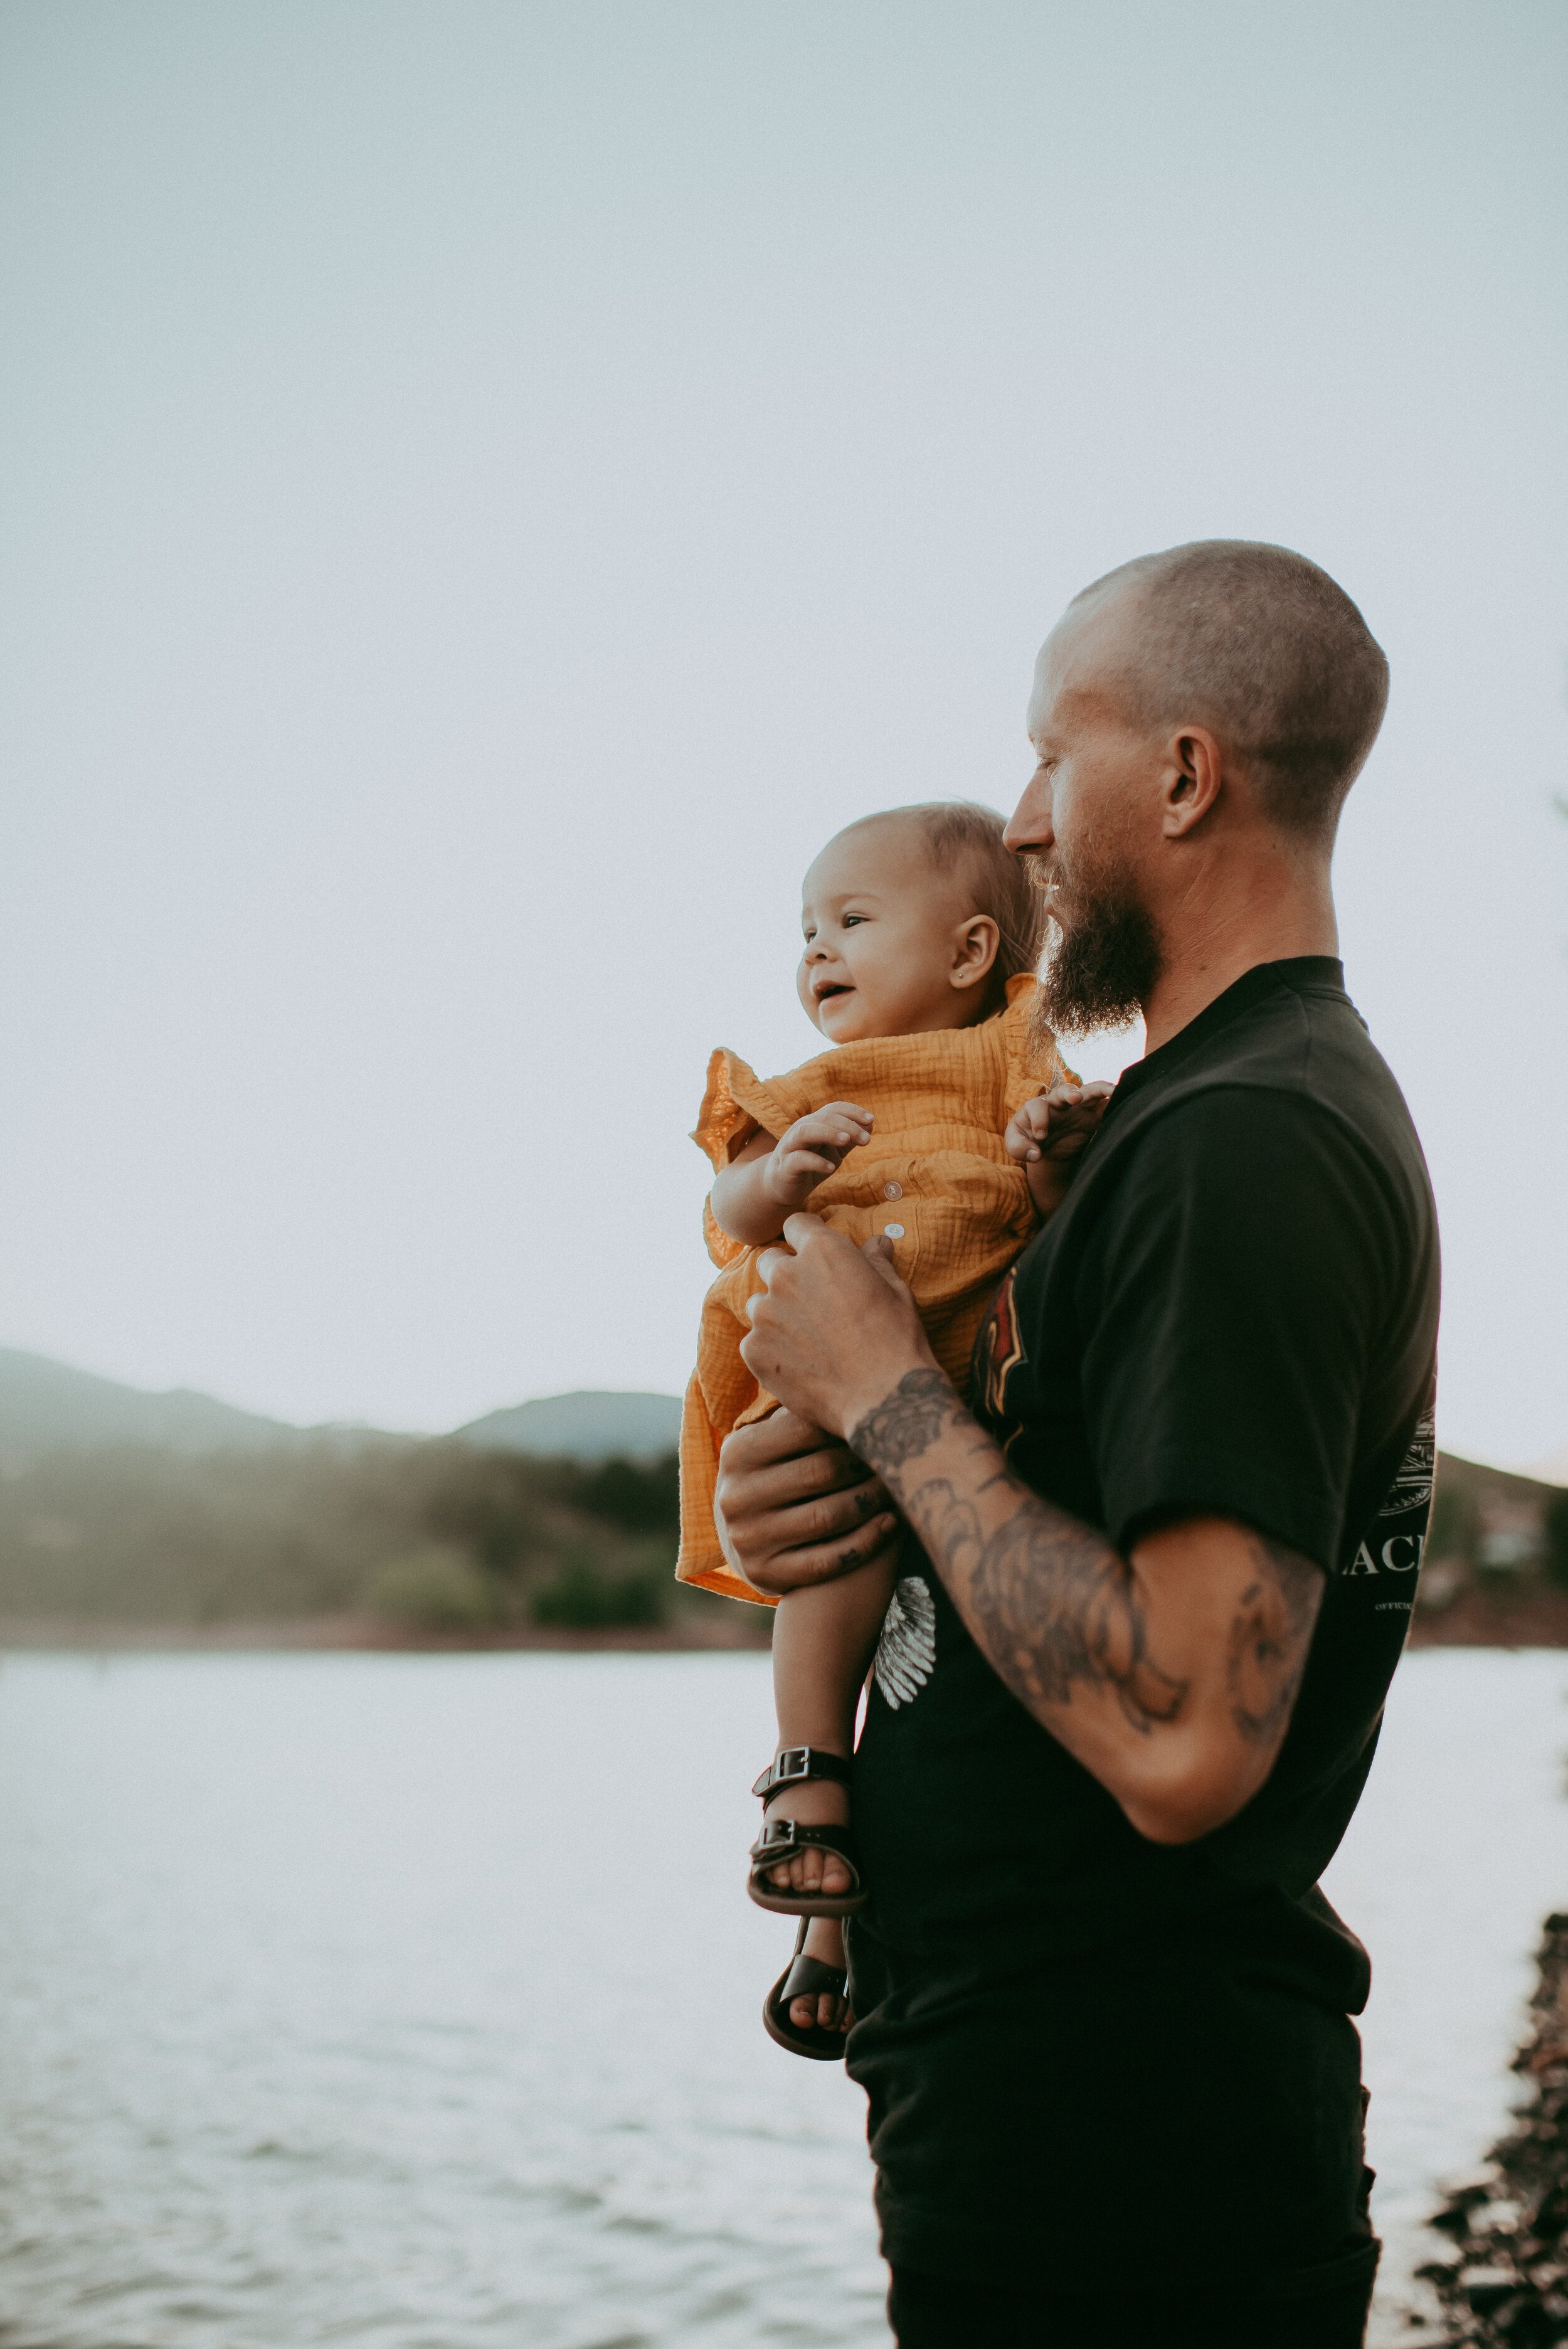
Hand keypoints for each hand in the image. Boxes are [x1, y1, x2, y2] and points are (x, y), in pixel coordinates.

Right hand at [713, 1407, 901, 1596]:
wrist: (750, 1539)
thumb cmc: (778, 1474)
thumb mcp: (774, 1441)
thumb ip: (800, 1412)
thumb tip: (851, 1358)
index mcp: (737, 1452)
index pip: (805, 1430)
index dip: (850, 1425)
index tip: (886, 1418)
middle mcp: (735, 1496)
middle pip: (821, 1473)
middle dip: (867, 1464)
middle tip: (904, 1454)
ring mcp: (748, 1539)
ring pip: (828, 1517)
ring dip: (874, 1501)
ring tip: (902, 1487)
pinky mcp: (766, 1575)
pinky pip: (828, 1560)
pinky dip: (866, 1541)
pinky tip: (892, 1524)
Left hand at [739, 1215, 936, 1441]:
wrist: (883, 1398)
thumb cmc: (896, 1340)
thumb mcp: (895, 1292)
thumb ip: (876, 1262)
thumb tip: (877, 1242)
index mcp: (822, 1251)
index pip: (796, 1224)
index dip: (805, 1237)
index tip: (813, 1254)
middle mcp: (786, 1275)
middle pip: (769, 1260)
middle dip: (784, 1274)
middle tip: (809, 1302)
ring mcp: (765, 1314)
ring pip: (758, 1304)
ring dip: (775, 1314)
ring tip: (806, 1340)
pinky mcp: (754, 1350)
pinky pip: (754, 1341)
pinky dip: (770, 1350)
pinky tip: (799, 1365)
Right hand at [764, 1102, 873, 1210]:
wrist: (781, 1185)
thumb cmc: (810, 1164)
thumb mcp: (834, 1151)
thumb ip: (849, 1138)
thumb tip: (870, 1124)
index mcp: (814, 1123)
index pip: (833, 1109)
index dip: (853, 1111)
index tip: (871, 1120)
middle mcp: (801, 1130)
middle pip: (823, 1118)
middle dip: (847, 1126)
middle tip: (866, 1139)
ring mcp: (791, 1147)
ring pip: (806, 1131)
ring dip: (828, 1133)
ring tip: (846, 1141)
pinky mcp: (785, 1166)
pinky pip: (798, 1159)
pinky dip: (816, 1162)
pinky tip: (831, 1168)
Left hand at [1005, 1080, 1113, 1212]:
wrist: (1047, 1144)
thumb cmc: (1028, 1140)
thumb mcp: (1016, 1145)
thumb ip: (1018, 1148)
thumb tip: (1035, 1154)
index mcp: (1036, 1108)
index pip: (1036, 1107)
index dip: (1039, 1120)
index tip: (1041, 1137)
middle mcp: (1058, 1103)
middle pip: (1064, 1091)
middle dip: (1070, 1093)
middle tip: (1075, 1099)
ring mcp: (1078, 1106)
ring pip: (1090, 1091)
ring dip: (1100, 1089)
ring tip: (1112, 1091)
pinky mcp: (1094, 1115)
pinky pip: (1106, 1104)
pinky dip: (1115, 1100)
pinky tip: (1125, 1099)